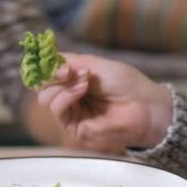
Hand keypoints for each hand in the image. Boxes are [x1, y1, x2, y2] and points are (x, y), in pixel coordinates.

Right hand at [37, 53, 173, 148]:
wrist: (145, 106)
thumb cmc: (126, 84)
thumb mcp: (96, 65)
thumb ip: (70, 62)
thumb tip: (47, 63)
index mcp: (73, 81)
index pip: (47, 73)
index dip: (46, 65)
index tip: (54, 58)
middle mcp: (69, 97)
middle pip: (42, 86)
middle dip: (52, 75)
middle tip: (70, 70)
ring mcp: (71, 113)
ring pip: (46, 98)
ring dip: (62, 85)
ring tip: (85, 80)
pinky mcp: (74, 128)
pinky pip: (58, 109)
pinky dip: (66, 96)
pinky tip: (82, 89)